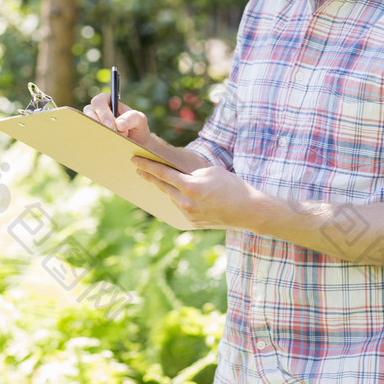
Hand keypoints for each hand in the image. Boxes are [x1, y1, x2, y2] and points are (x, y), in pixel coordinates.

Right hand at [83, 93, 150, 145]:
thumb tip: (119, 124)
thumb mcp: (140, 121)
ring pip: (86, 125)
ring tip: (110, 141)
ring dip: (96, 132)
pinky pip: (88, 137)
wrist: (138, 146)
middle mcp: (98, 112)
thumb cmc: (138, 129)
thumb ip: (132, 118)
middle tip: (109, 133)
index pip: (99, 101)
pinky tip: (105, 148)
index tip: (111, 125)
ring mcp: (94, 124)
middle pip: (88, 111)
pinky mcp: (93, 136)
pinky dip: (94, 141)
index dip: (103, 112)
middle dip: (97, 122)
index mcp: (109, 103)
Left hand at [133, 157, 261, 229]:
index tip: (134, 160)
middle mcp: (186, 202)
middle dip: (149, 176)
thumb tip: (177, 175)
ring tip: (154, 179)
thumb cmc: (232, 186)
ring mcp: (188, 215)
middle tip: (137, 169)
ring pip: (171, 198)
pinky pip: (180, 207)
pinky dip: (177, 199)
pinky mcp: (192, 222)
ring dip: (164, 188)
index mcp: (190, 186)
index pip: (163, 173)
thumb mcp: (211, 171)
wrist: (248, 211)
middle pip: (162, 186)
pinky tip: (174, 193)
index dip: (147, 166)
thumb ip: (191, 173)